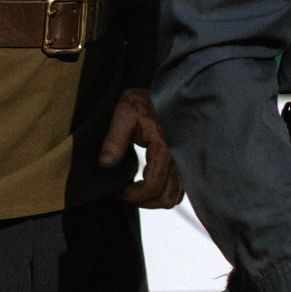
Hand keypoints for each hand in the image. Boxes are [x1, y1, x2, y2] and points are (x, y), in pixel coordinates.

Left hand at [100, 88, 182, 207]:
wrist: (167, 90)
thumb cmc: (143, 101)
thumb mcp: (124, 113)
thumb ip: (114, 139)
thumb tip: (104, 164)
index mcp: (164, 148)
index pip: (151, 187)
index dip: (131, 195)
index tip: (116, 190)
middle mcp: (179, 158)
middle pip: (166, 198)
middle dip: (143, 201)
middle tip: (125, 192)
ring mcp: (185, 161)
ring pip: (175, 196)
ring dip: (154, 199)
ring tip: (135, 188)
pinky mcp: (185, 161)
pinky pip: (180, 188)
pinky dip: (164, 192)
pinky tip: (148, 181)